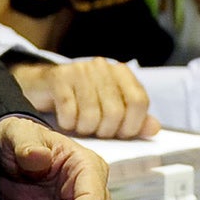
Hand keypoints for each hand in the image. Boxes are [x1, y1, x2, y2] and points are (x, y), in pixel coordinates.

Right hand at [10, 58, 159, 138]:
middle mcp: (103, 67)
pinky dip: (67, 124)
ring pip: (91, 115)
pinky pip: (68, 112)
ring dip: (85, 129)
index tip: (121, 133)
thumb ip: (134, 119)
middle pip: (115, 112)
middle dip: (105, 131)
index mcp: (121, 73)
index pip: (139, 101)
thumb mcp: (111, 109)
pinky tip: (66, 120)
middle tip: (96, 130)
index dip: (132, 124)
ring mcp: (80, 70)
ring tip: (80, 125)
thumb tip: (154, 128)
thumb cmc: (81, 99)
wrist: (45, 85)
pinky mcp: (59, 79)